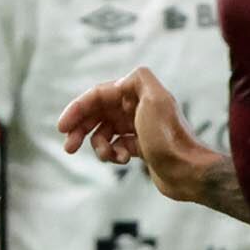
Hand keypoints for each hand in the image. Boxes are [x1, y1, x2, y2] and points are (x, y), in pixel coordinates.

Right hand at [58, 68, 222, 200]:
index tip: (63, 127)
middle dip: (81, 129)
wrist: (187, 170)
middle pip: (97, 113)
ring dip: (99, 145)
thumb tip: (119, 82)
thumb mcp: (156, 100)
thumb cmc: (168, 137)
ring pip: (104, 132)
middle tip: (69, 146)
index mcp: (138, 93)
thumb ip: (138, 79)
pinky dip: (113, 153)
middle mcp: (137, 107)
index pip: (98, 95)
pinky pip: (115, 145)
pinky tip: (124, 160)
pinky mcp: (140, 146)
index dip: (78, 108)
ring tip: (109, 157)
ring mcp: (138, 127)